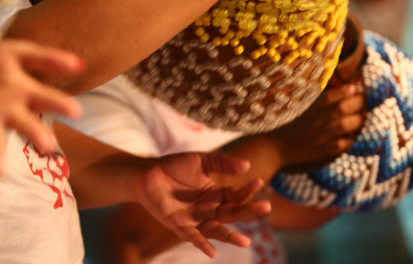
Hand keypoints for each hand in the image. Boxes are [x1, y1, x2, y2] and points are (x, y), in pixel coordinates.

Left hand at [0, 39, 84, 174]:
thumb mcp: (19, 52)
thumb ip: (48, 58)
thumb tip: (80, 64)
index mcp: (24, 93)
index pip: (46, 99)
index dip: (61, 104)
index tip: (76, 112)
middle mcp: (8, 111)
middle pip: (25, 123)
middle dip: (37, 133)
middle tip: (49, 145)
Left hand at [135, 152, 270, 257]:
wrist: (147, 173)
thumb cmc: (175, 166)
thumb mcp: (200, 161)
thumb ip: (222, 163)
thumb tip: (246, 165)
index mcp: (216, 193)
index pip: (236, 195)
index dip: (247, 190)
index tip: (258, 182)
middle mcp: (209, 208)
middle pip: (231, 213)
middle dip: (248, 212)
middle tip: (265, 207)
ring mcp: (196, 218)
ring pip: (217, 230)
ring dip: (230, 237)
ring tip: (245, 242)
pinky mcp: (179, 226)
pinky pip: (193, 237)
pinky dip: (202, 244)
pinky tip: (212, 252)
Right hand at [268, 83, 364, 168]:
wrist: (275, 147)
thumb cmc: (291, 126)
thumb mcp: (302, 110)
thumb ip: (319, 102)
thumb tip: (342, 92)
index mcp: (310, 108)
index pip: (330, 96)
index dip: (346, 91)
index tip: (358, 88)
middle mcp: (315, 120)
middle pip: (340, 109)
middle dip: (357, 104)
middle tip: (367, 102)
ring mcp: (318, 136)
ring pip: (343, 125)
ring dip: (357, 121)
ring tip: (363, 118)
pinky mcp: (320, 151)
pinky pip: (339, 145)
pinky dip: (349, 140)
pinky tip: (354, 137)